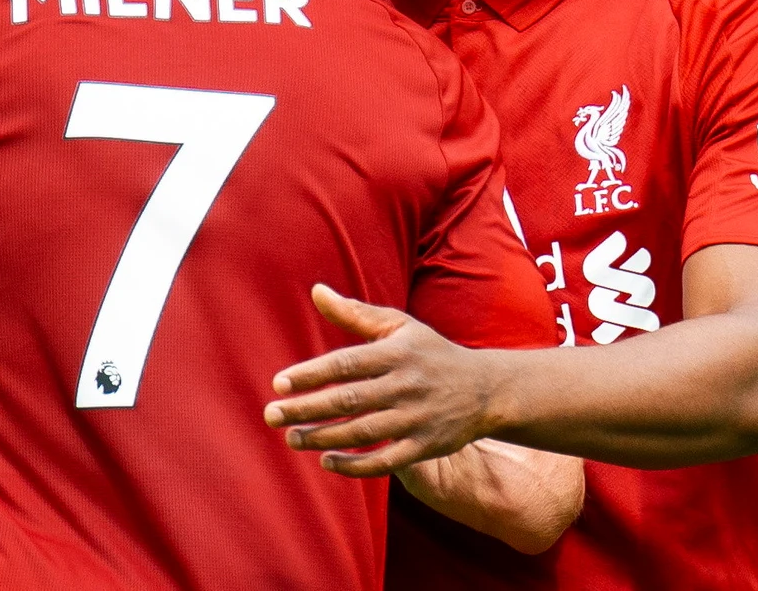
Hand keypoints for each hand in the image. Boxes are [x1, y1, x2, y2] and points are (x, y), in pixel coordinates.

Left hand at [264, 284, 500, 476]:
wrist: (486, 389)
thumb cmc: (431, 353)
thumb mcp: (399, 326)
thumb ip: (355, 313)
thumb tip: (316, 291)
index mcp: (395, 353)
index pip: (345, 364)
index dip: (311, 375)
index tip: (278, 384)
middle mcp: (405, 385)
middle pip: (348, 400)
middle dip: (306, 409)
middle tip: (271, 415)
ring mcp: (416, 418)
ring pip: (363, 433)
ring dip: (324, 438)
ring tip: (291, 438)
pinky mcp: (426, 446)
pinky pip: (386, 461)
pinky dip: (356, 465)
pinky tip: (327, 461)